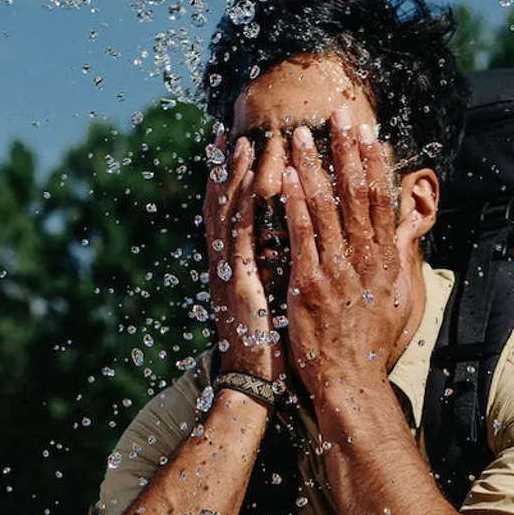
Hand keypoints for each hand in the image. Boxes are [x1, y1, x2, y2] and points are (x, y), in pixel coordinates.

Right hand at [203, 133, 284, 383]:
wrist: (255, 382)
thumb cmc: (271, 346)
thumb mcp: (275, 300)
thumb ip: (276, 272)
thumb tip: (291, 251)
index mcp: (235, 267)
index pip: (231, 214)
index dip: (233, 181)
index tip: (239, 149)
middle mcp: (226, 264)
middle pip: (222, 205)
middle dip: (225, 168)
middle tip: (226, 132)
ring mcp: (229, 271)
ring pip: (228, 213)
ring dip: (234, 176)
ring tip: (242, 142)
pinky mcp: (239, 281)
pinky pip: (240, 235)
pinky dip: (243, 205)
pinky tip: (250, 180)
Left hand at [279, 114, 409, 411]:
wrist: (352, 381)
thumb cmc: (374, 343)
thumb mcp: (401, 297)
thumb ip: (401, 257)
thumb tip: (409, 228)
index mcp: (384, 259)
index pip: (381, 199)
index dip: (373, 162)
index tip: (367, 131)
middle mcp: (364, 258)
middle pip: (356, 193)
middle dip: (346, 150)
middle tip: (338, 113)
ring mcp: (336, 270)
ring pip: (324, 207)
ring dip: (312, 167)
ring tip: (298, 135)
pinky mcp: (309, 285)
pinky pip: (300, 236)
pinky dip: (292, 204)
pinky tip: (282, 178)